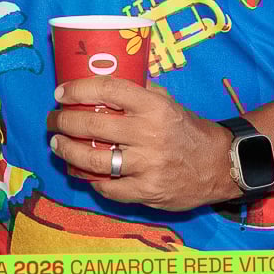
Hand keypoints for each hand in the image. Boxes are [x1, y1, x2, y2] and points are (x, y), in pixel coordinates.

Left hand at [47, 77, 236, 211]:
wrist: (221, 165)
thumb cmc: (187, 130)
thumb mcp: (168, 102)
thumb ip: (138, 92)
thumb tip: (100, 81)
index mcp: (154, 106)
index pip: (107, 90)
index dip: (77, 89)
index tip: (60, 93)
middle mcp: (149, 134)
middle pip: (92, 124)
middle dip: (64, 121)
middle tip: (53, 120)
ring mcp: (148, 165)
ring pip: (93, 158)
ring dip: (68, 151)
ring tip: (57, 145)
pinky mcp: (148, 191)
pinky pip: (107, 187)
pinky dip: (90, 178)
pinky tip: (82, 170)